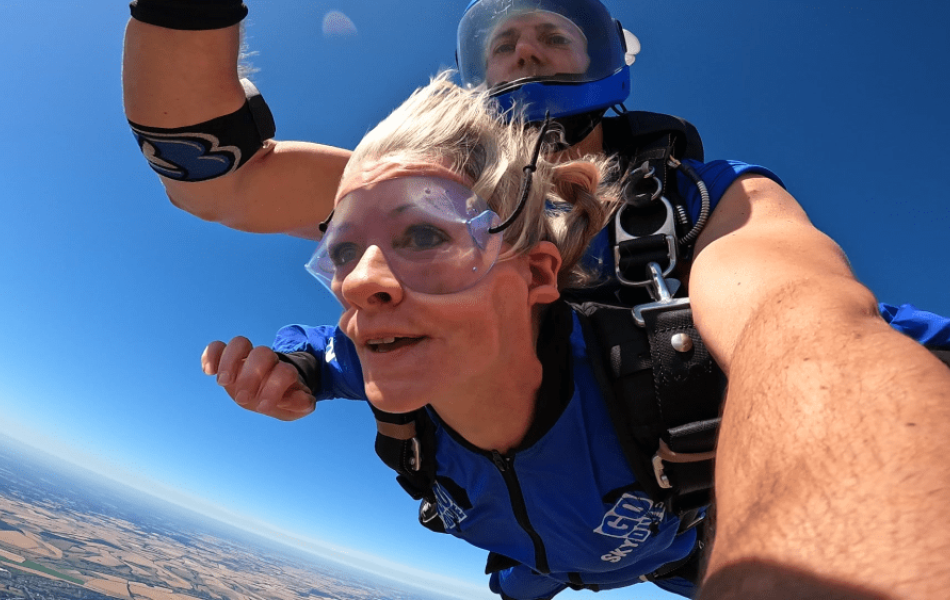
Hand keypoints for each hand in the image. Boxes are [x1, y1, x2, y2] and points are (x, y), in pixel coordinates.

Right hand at [201, 336, 315, 420]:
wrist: (271, 392)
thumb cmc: (283, 399)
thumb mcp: (296, 405)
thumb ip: (301, 403)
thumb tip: (305, 400)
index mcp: (283, 373)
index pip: (284, 372)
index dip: (275, 387)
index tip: (264, 407)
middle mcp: (265, 362)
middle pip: (262, 353)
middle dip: (252, 376)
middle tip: (244, 399)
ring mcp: (245, 359)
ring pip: (240, 343)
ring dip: (231, 361)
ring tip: (224, 382)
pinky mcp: (226, 361)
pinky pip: (217, 348)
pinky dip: (210, 355)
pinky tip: (208, 371)